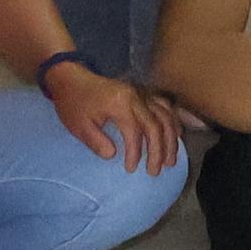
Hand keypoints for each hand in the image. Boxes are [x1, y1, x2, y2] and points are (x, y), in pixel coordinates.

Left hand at [44, 61, 183, 174]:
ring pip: (165, 116)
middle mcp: (136, 96)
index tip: (130, 169)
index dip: (135, 153)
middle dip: (158, 151)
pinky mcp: (144, 93)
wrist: (72, 78)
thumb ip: (96, 142)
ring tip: (171, 160)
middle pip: (155, 125)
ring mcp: (143, 93)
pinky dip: (174, 122)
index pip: (134, 132)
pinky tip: (177, 135)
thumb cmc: (74, 104)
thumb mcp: (78, 126)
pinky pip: (166, 107)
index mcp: (119, 104)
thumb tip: (113, 156)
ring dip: (171, 139)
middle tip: (155, 171)